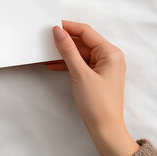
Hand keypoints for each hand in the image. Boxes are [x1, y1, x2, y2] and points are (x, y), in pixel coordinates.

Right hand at [45, 20, 138, 155]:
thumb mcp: (80, 74)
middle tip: (45, 39)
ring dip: (64, 53)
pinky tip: (52, 65)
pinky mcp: (97, 75)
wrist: (105, 129)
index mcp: (110, 53)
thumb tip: (58, 31)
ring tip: (46, 53)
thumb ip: (68, 50)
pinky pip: (80, 63)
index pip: (86, 32)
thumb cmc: (98, 104)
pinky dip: (67, 64)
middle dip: (64, 41)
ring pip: (80, 53)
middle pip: (83, 41)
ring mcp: (103, 66)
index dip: (68, 27)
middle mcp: (109, 57)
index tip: (50, 26)